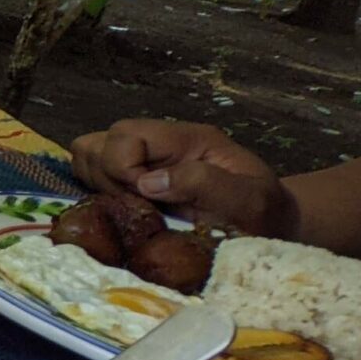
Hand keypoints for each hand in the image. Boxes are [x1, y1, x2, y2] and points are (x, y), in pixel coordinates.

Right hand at [69, 120, 294, 235]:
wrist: (271, 223)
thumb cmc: (263, 213)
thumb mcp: (248, 200)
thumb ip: (204, 183)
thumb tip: (147, 182)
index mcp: (188, 139)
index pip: (127, 136)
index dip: (123, 169)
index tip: (144, 200)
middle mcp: (161, 143)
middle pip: (101, 141)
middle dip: (107, 178)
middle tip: (133, 208)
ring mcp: (144, 159)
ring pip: (89, 153)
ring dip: (97, 183)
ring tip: (125, 208)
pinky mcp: (134, 178)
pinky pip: (92, 174)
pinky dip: (95, 190)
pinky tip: (120, 210)